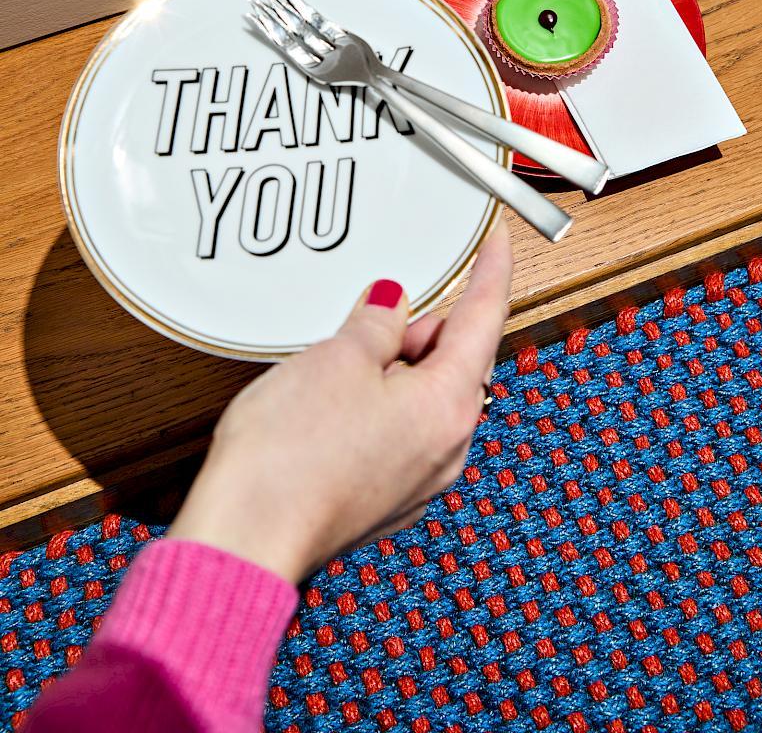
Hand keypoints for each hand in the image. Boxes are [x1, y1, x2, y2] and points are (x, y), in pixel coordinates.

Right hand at [169, 220, 512, 582]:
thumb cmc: (288, 460)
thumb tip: (392, 306)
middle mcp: (445, 449)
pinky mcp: (384, 499)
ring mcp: (417, 480)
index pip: (485, 319)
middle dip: (423, 329)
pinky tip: (334, 405)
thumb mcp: (338, 360)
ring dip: (396, 370)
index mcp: (447, 407)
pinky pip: (399, 433)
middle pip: (455, 362)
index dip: (491, 271)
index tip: (497, 243)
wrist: (245, 538)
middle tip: (381, 310)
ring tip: (341, 364)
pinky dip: (379, 407)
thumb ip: (377, 323)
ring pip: (424, 399)